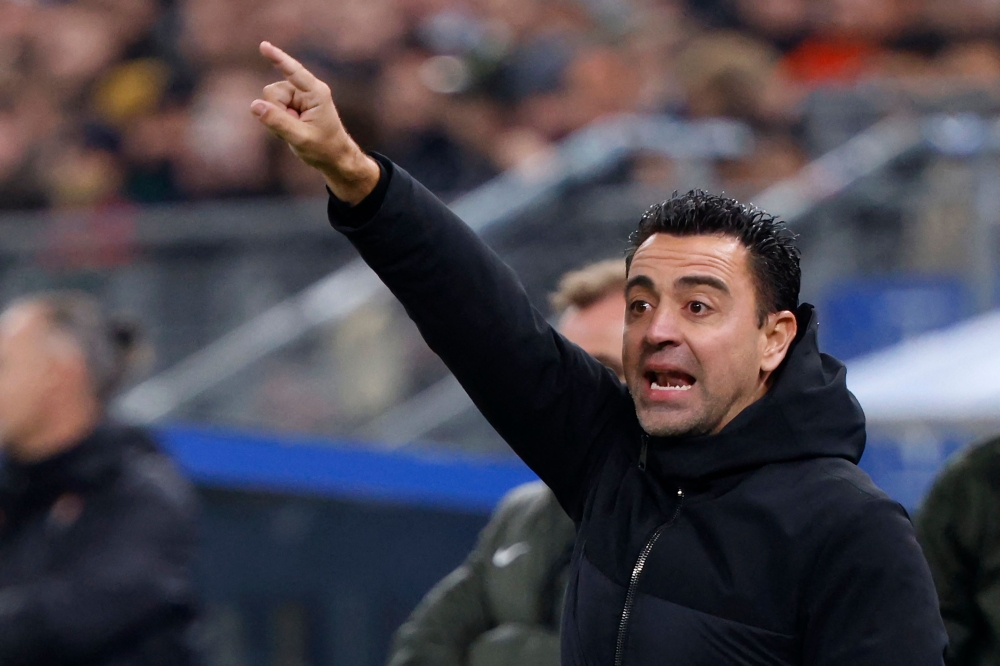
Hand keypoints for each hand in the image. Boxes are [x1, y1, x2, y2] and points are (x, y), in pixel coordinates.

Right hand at [251, 41, 379, 204]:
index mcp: (316, 93)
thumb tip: (254, 105)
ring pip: (270, 100)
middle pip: (273, 92)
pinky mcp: (294, 103)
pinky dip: (278, 120)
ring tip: (295, 130)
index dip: (278, 58)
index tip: (264, 46)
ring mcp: (299, 96)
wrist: (335, 157)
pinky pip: (273, 107)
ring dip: (277, 117)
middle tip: (294, 129)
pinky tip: (291, 128)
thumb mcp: (300, 138)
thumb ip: (277, 121)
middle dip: (276, 111)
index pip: (294, 72)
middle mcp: (307, 90)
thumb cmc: (324, 148)